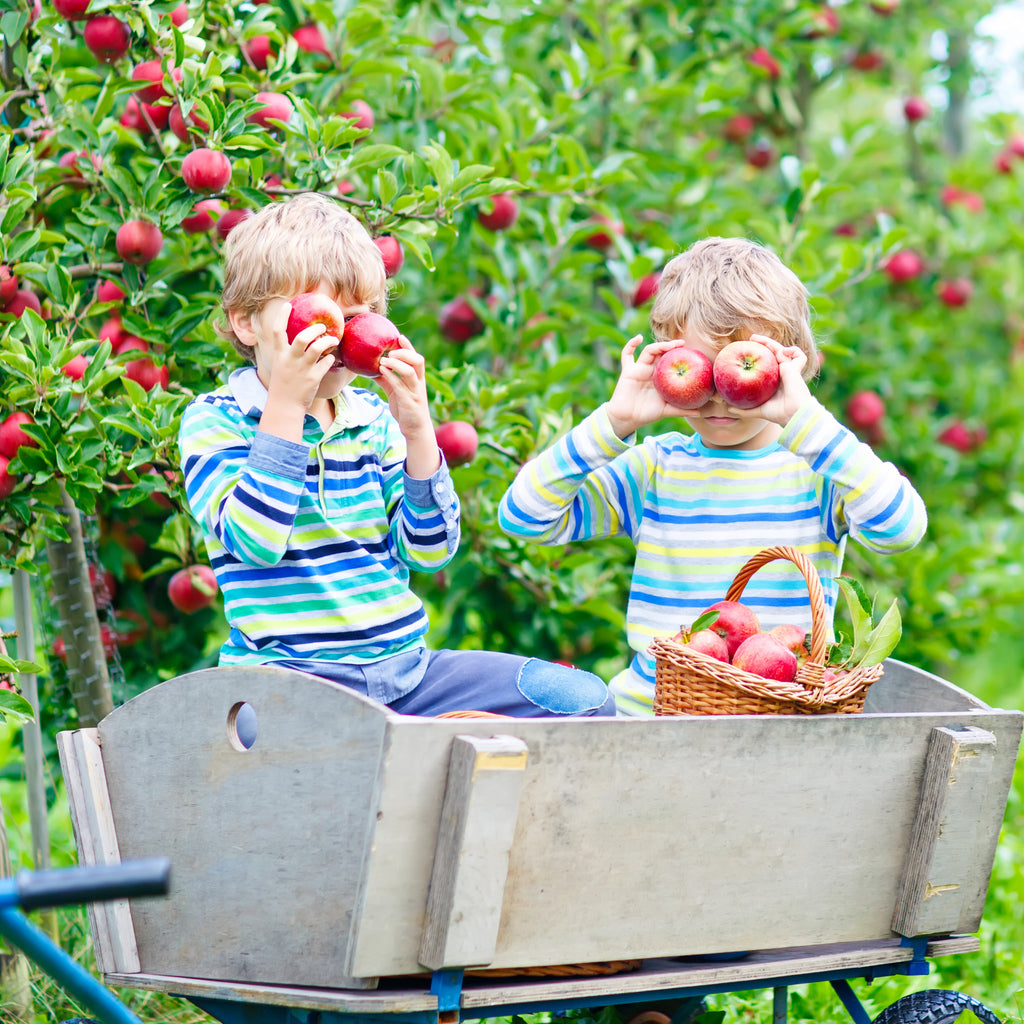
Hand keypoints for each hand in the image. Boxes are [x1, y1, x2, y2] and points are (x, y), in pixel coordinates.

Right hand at [259, 298, 340, 411]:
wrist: (284, 406)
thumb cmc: (283, 385)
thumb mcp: (280, 366)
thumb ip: (287, 352)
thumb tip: (300, 339)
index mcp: (279, 355)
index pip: (277, 330)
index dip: (282, 315)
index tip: (289, 304)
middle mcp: (290, 359)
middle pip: (303, 337)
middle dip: (315, 329)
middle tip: (323, 327)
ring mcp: (302, 369)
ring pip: (317, 348)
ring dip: (328, 341)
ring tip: (334, 340)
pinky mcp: (314, 378)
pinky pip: (327, 363)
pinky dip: (331, 358)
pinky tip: (332, 359)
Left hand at [377, 337, 440, 477]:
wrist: (415, 429)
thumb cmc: (406, 408)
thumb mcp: (396, 391)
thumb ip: (388, 379)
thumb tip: (372, 368)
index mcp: (417, 379)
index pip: (416, 358)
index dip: (409, 347)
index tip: (399, 337)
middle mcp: (419, 383)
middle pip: (418, 360)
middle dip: (404, 352)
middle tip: (389, 351)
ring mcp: (415, 392)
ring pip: (410, 371)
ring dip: (396, 363)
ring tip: (383, 360)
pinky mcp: (409, 401)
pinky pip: (401, 385)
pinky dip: (391, 376)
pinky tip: (381, 370)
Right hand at [605, 335, 704, 436]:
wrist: (627, 418)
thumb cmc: (646, 414)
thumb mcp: (666, 410)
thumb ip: (681, 410)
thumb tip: (700, 413)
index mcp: (660, 377)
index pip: (671, 361)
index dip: (679, 355)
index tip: (691, 352)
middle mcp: (651, 370)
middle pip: (662, 353)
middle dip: (671, 346)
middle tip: (683, 344)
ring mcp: (639, 369)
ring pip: (649, 351)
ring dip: (660, 345)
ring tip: (671, 344)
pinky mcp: (628, 370)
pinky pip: (626, 354)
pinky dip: (631, 344)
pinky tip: (639, 337)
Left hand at [725, 334, 810, 425]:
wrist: (793, 414)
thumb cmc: (778, 413)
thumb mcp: (758, 410)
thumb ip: (745, 410)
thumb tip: (729, 409)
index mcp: (774, 382)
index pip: (766, 365)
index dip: (758, 358)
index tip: (746, 353)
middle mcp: (782, 374)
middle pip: (772, 354)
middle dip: (762, 345)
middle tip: (749, 340)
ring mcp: (789, 370)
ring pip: (782, 350)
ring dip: (769, 342)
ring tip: (755, 338)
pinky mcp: (795, 368)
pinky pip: (799, 355)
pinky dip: (793, 350)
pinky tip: (783, 351)